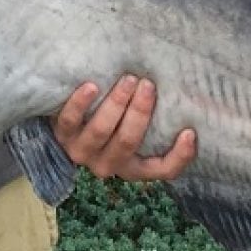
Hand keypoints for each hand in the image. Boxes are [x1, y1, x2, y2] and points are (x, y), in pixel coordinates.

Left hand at [51, 75, 197, 180]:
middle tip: (148, 85)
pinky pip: (69, 120)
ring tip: (127, 80)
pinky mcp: (61, 135)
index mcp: (133, 166)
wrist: (64, 120)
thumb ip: (155, 118)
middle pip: (127, 142)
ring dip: (116, 103)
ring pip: (100, 131)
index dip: (179, 156)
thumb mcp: (133, 123)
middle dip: (139, 112)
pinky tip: (92, 86)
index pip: (163, 170)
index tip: (189, 132)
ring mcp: (82, 152)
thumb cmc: (111, 118)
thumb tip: (182, 91)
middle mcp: (108, 164)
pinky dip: (81, 103)